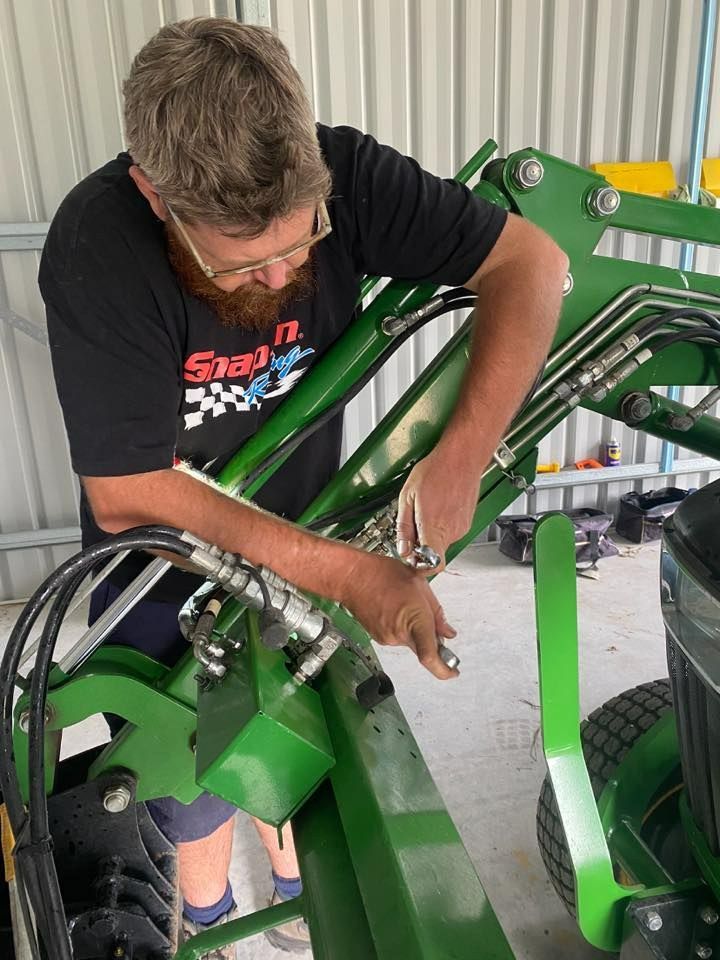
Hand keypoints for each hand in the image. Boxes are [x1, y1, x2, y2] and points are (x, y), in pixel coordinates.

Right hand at [340, 552, 457, 679]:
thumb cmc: (381, 574)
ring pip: (410, 640)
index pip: (430, 656)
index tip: (453, 671)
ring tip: (403, 603)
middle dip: (429, 635)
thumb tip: (446, 632)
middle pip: (423, 647)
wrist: (352, 577)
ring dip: (413, 627)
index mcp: (415, 619)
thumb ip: (437, 612)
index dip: (444, 669)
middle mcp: (400, 634)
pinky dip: (401, 626)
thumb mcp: (420, 585)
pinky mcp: (379, 638)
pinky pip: (398, 637)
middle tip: (425, 613)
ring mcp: (387, 638)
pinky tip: (394, 607)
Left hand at [397, 443, 482, 570]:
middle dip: (421, 545)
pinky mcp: (466, 522)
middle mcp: (452, 531)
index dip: (421, 567)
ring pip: (441, 541)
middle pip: (434, 553)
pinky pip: (450, 531)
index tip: (411, 558)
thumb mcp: (408, 496)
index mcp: (435, 527)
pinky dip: (440, 524)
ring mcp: (462, 527)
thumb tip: (402, 547)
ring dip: (430, 532)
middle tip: (412, 525)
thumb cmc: (437, 470)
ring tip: (425, 510)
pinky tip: (436, 507)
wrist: (462, 457)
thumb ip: (404, 527)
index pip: (434, 565)